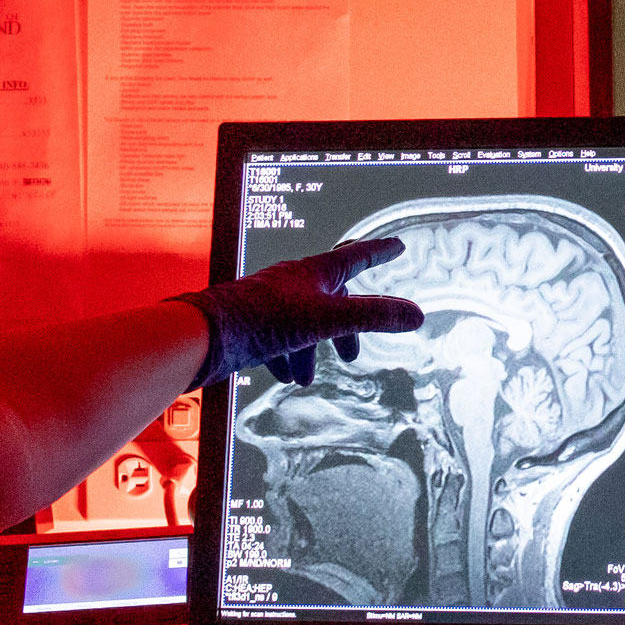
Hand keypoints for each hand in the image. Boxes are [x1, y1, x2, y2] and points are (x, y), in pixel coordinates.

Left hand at [177, 238, 424, 386]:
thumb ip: (373, 317)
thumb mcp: (327, 319)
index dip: (379, 252)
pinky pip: (276, 339)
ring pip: (302, 325)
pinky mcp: (252, 325)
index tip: (397, 246)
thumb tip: (416, 315)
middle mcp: (292, 284)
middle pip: (330, 299)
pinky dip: (286, 358)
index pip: (355, 256)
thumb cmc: (264, 319)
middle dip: (344, 329)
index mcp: (313, 272)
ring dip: (309, 352)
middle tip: (351, 355)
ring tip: (306, 378)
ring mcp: (270, 303)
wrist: (208, 334)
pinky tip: (283, 375)